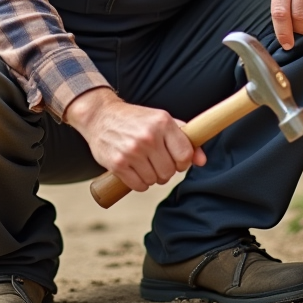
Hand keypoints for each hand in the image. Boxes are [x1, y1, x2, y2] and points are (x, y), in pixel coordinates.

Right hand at [64, 88, 205, 191]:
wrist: (100, 116)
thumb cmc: (136, 120)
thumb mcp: (162, 121)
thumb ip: (185, 139)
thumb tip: (202, 161)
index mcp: (163, 122)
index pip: (185, 156)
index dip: (182, 162)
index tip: (175, 159)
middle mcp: (148, 136)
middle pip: (170, 171)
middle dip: (165, 170)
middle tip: (155, 160)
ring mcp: (132, 151)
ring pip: (154, 180)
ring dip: (151, 177)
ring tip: (143, 163)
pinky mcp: (117, 164)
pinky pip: (139, 186)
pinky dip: (139, 182)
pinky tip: (133, 170)